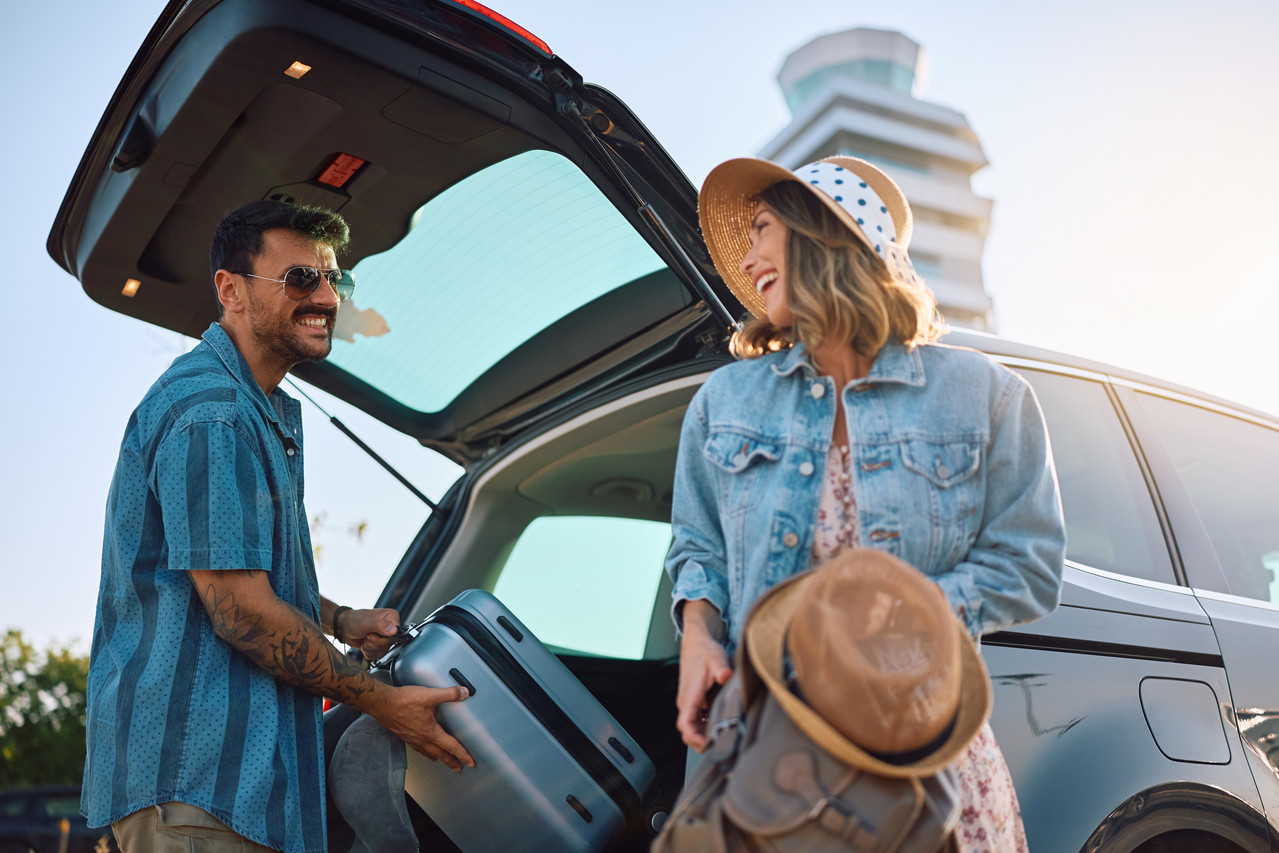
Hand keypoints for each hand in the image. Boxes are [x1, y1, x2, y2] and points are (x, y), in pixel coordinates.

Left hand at [339, 607, 400, 658]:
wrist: (343, 627)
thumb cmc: (354, 620)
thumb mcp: (367, 622)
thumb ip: (381, 626)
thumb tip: (394, 631)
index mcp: (392, 618)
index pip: (396, 635)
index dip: (382, 639)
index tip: (372, 634)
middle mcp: (391, 627)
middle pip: (388, 645)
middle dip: (374, 643)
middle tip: (367, 635)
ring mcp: (385, 637)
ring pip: (383, 652)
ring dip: (370, 648)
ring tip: (365, 638)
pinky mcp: (379, 645)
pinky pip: (378, 655)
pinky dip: (368, 652)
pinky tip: (365, 643)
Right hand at [374, 684, 474, 771]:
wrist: (383, 704)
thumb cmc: (404, 701)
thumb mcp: (430, 695)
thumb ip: (449, 694)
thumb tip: (464, 693)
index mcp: (431, 732)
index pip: (451, 746)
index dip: (463, 755)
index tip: (470, 763)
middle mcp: (422, 739)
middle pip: (440, 754)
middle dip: (451, 762)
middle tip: (458, 768)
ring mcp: (412, 739)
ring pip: (428, 753)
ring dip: (437, 758)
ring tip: (441, 760)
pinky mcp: (404, 735)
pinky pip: (417, 748)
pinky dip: (424, 751)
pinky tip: (423, 748)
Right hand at [675, 614, 732, 752]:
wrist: (696, 644)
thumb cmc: (704, 652)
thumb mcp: (716, 659)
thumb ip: (721, 669)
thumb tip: (725, 676)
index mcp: (690, 695)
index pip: (685, 724)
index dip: (694, 738)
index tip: (708, 744)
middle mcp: (686, 702)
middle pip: (688, 732)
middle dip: (701, 742)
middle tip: (723, 746)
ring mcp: (689, 704)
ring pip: (692, 728)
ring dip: (704, 736)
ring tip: (725, 739)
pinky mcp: (693, 703)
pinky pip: (696, 721)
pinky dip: (706, 728)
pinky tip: (721, 727)